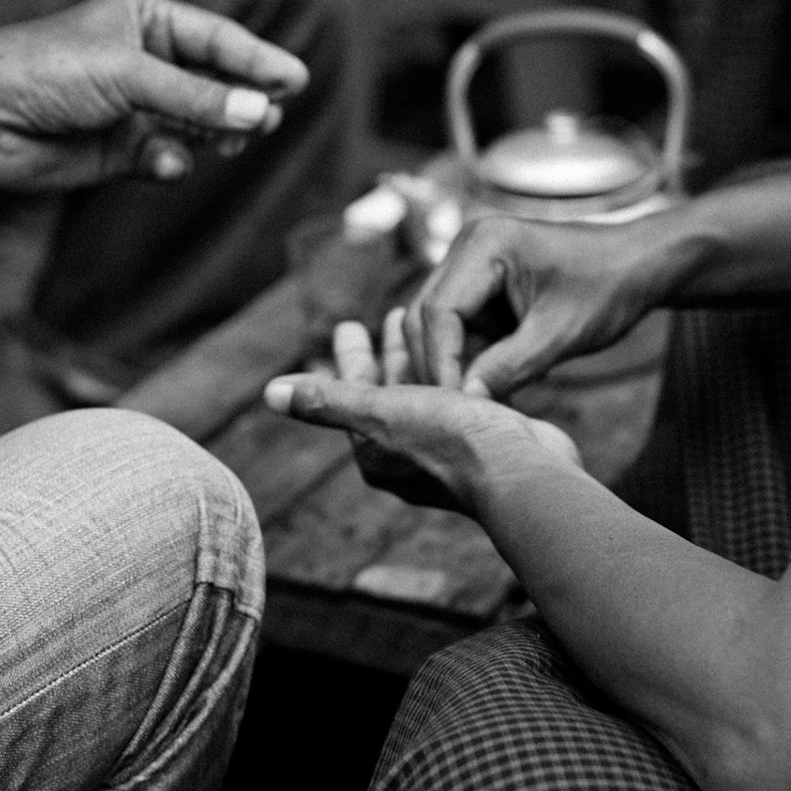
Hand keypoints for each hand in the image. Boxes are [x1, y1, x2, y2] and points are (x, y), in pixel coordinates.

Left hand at [0, 0, 304, 193]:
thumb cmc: (46, 72)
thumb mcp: (130, 75)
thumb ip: (197, 98)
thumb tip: (259, 112)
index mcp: (144, 19)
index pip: (217, 38)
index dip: (257, 59)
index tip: (295, 80)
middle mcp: (143, 61)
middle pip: (214, 83)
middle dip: (240, 102)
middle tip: (267, 120)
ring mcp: (134, 108)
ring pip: (196, 125)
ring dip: (213, 135)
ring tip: (230, 144)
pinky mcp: (121, 151)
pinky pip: (167, 158)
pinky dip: (172, 163)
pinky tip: (167, 165)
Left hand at [265, 317, 581, 512]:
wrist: (521, 475)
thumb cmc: (450, 441)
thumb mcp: (380, 413)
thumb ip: (327, 401)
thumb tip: (269, 394)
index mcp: (374, 451)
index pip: (351, 394)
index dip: (349, 357)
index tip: (348, 324)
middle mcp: (405, 458)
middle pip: (387, 396)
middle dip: (385, 355)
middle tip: (389, 314)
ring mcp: (445, 454)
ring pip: (425, 399)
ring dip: (420, 361)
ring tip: (427, 328)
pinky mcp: (480, 448)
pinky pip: (457, 405)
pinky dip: (453, 377)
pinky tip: (468, 356)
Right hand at [399, 213, 678, 398]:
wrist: (639, 266)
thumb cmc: (608, 288)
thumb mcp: (560, 335)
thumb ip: (509, 367)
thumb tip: (465, 400)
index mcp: (486, 244)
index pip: (439, 312)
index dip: (441, 364)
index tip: (454, 409)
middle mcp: (468, 246)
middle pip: (427, 317)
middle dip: (440, 366)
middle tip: (459, 414)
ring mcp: (472, 264)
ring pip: (438, 326)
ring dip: (456, 365)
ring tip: (480, 404)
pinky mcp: (481, 284)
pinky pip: (461, 327)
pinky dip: (472, 358)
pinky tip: (494, 385)